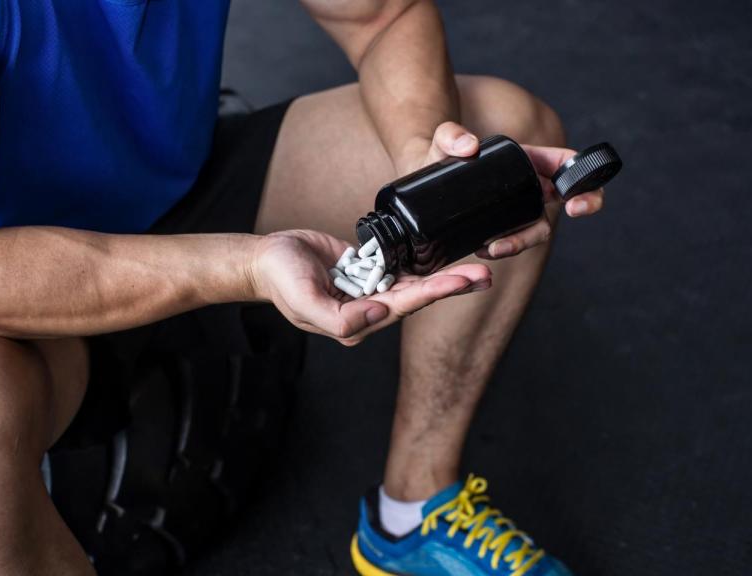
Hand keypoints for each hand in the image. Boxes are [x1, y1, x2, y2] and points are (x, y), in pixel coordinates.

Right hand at [250, 230, 490, 345]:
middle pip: (417, 297)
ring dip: (446, 276)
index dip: (432, 293)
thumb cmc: (281, 280)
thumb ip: (340, 318)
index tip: (458, 282)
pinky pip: (401, 267)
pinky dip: (425, 264)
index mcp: (357, 321)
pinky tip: (448, 258)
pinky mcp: (369, 270)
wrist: (267, 259)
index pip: (402, 307)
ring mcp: (370, 289)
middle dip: (451, 286)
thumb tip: (378, 314)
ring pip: (415, 283)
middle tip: (484, 276)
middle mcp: (369, 309)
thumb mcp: (304, 302)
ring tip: (477, 270)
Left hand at [403, 122, 608, 260]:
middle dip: (582, 205)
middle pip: (570, 198)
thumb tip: (470, 147)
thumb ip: (450, 135)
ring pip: (537, 228)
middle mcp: (529, 186)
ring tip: (494, 247)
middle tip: (571, 213)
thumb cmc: (438, 154)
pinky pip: (511, 242)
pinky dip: (503, 248)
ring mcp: (516, 209)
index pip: (566, 163)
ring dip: (523, 240)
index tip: (579, 195)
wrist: (419, 179)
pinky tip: (483, 250)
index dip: (586, 175)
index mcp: (528, 159)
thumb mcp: (442, 141)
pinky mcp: (499, 229)